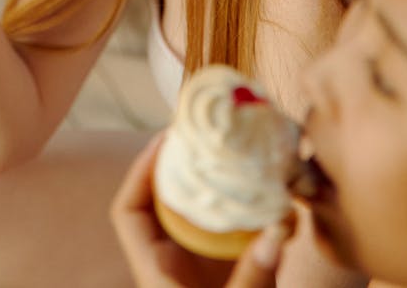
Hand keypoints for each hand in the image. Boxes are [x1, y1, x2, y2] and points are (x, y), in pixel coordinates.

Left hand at [110, 136, 292, 287]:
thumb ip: (254, 276)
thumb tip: (279, 227)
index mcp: (156, 274)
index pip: (127, 213)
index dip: (140, 172)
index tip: (165, 141)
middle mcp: (169, 271)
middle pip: (160, 205)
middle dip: (179, 168)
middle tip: (204, 134)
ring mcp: (194, 276)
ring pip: (192, 219)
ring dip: (207, 188)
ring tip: (228, 153)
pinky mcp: (221, 282)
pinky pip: (222, 238)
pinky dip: (235, 216)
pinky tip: (259, 198)